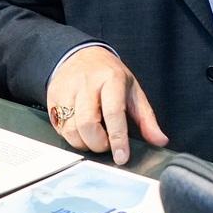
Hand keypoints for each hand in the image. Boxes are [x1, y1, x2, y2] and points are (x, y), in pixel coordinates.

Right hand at [45, 47, 168, 165]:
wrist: (80, 55)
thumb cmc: (109, 75)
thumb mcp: (133, 91)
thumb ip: (146, 118)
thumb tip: (160, 140)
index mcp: (111, 79)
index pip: (113, 112)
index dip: (117, 139)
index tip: (121, 157)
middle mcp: (86, 83)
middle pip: (87, 124)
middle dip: (98, 144)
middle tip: (106, 144)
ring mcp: (67, 89)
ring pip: (70, 129)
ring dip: (83, 143)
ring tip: (93, 137)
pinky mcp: (52, 97)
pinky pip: (59, 127)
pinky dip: (70, 136)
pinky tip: (79, 130)